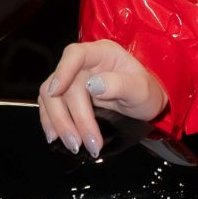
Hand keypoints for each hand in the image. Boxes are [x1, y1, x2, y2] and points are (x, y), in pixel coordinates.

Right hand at [39, 40, 168, 155]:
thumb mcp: (142, 90)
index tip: (57, 92)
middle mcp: (84, 64)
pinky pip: (50, 107)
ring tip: (74, 145)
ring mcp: (73, 80)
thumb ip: (120, 85)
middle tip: (81, 142)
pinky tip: (57, 137)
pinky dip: (51, 123)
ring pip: (51, 97)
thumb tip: (94, 85)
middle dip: (70, 117)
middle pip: (64, 86)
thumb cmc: (146, 92)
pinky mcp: (67, 97)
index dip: (63, 71)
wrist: (145, 104)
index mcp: (102, 53)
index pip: (75, 54)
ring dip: (59, 123)